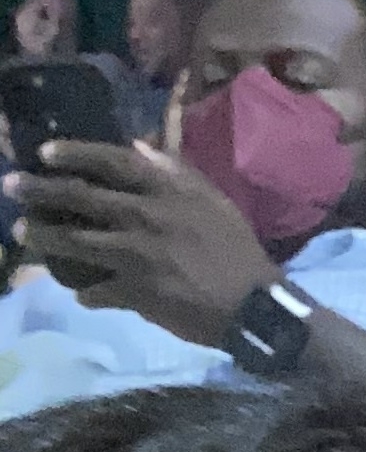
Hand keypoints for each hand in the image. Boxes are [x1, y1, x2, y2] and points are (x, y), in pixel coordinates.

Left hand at [5, 138, 276, 338]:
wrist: (254, 304)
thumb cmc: (238, 249)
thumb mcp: (213, 200)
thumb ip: (175, 172)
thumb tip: (137, 147)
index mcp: (165, 190)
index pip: (110, 160)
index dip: (73, 153)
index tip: (45, 152)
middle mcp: (143, 217)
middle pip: (79, 197)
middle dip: (40, 190)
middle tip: (12, 186)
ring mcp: (136, 256)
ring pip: (76, 242)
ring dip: (45, 237)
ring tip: (23, 233)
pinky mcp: (136, 293)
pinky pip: (98, 291)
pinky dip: (87, 293)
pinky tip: (80, 293)